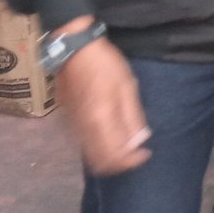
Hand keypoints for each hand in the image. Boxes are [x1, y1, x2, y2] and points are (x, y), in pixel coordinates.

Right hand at [52, 22, 151, 175]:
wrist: (74, 50)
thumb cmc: (105, 65)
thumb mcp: (127, 86)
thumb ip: (133, 117)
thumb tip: (139, 141)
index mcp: (99, 120)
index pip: (114, 157)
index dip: (132, 160)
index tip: (145, 153)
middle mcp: (83, 129)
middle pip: (100, 163)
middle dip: (120, 163)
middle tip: (135, 151)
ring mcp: (73, 126)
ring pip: (90, 155)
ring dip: (109, 157)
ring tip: (126, 145)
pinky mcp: (68, 121)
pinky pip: (84, 144)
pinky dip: (98, 148)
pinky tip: (110, 136)